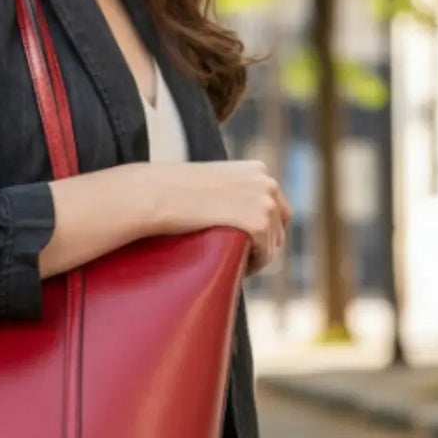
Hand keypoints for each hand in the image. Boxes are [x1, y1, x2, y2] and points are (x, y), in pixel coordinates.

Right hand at [154, 160, 291, 273]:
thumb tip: (230, 211)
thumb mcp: (208, 182)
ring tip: (235, 263)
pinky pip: (265, 254)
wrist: (157, 194)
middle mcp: (267, 182)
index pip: (275, 204)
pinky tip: (236, 267)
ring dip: (257, 255)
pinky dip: (253, 265)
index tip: (244, 242)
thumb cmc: (170, 190)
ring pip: (273, 243)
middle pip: (279, 225)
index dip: (263, 227)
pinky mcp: (259, 223)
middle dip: (263, 242)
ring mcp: (266, 202)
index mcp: (257, 170)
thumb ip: (227, 190)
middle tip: (240, 257)